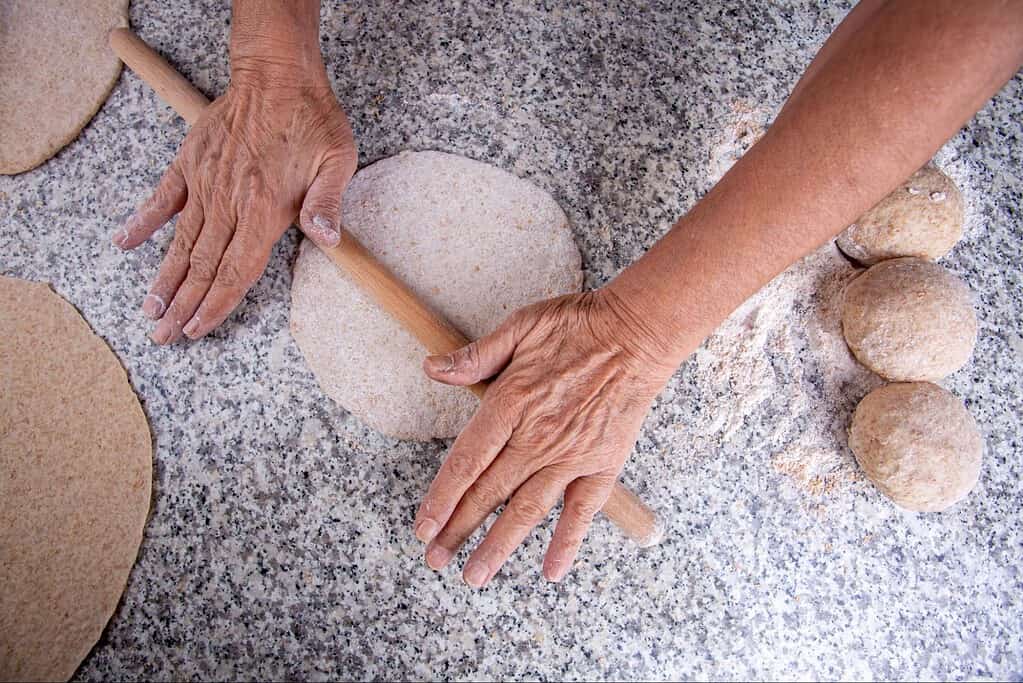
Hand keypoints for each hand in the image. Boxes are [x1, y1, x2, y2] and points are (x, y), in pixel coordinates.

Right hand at [113, 81, 355, 342]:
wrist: (276, 73)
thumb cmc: (312, 118)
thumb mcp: (338, 160)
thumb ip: (327, 204)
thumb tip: (327, 241)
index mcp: (264, 208)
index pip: (236, 270)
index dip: (216, 304)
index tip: (197, 330)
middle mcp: (230, 202)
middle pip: (202, 266)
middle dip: (183, 306)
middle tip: (163, 337)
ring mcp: (206, 182)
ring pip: (181, 241)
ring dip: (164, 278)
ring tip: (149, 310)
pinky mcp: (191, 162)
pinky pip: (162, 197)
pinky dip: (143, 221)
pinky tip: (125, 243)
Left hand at [413, 290, 675, 586]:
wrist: (637, 333)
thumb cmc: (577, 325)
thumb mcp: (520, 326)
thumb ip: (476, 355)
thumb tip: (432, 368)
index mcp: (512, 402)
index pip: (467, 460)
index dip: (442, 497)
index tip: (423, 526)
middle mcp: (538, 437)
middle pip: (489, 492)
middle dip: (459, 530)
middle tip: (435, 560)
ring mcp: (571, 455)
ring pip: (528, 509)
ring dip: (499, 546)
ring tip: (475, 576)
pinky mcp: (602, 464)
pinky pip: (582, 511)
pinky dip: (567, 542)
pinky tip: (551, 571)